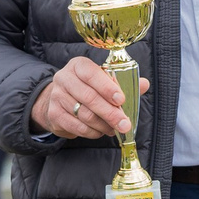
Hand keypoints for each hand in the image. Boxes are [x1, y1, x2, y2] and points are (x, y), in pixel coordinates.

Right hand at [32, 57, 149, 140]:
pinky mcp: (54, 115)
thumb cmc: (87, 88)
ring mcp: (57, 97)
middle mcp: (64, 78)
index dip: (106, 87)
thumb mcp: (103, 81)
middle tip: (125, 124)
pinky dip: (92, 132)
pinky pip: (77, 127)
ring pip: (84, 114)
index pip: (91, 73)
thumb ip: (124, 83)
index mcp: (78, 65)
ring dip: (103, 124)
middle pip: (89, 97)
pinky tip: (101, 131)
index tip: (120, 99)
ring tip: (115, 128)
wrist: (59, 100)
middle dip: (110, 112)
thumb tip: (144, 84)